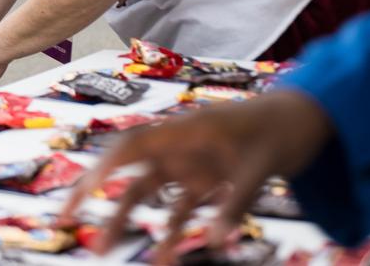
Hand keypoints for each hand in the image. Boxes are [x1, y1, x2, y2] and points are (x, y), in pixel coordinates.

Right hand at [57, 90, 333, 260]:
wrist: (304, 118)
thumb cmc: (279, 129)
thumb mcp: (263, 165)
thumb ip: (237, 204)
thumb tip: (213, 244)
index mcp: (183, 130)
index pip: (133, 146)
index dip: (104, 166)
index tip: (84, 189)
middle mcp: (177, 146)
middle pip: (126, 171)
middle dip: (94, 193)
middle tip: (64, 218)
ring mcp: (188, 165)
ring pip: (145, 195)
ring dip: (125, 221)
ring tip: (103, 251)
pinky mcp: (204, 181)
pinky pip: (178, 210)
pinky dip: (169, 233)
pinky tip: (161, 259)